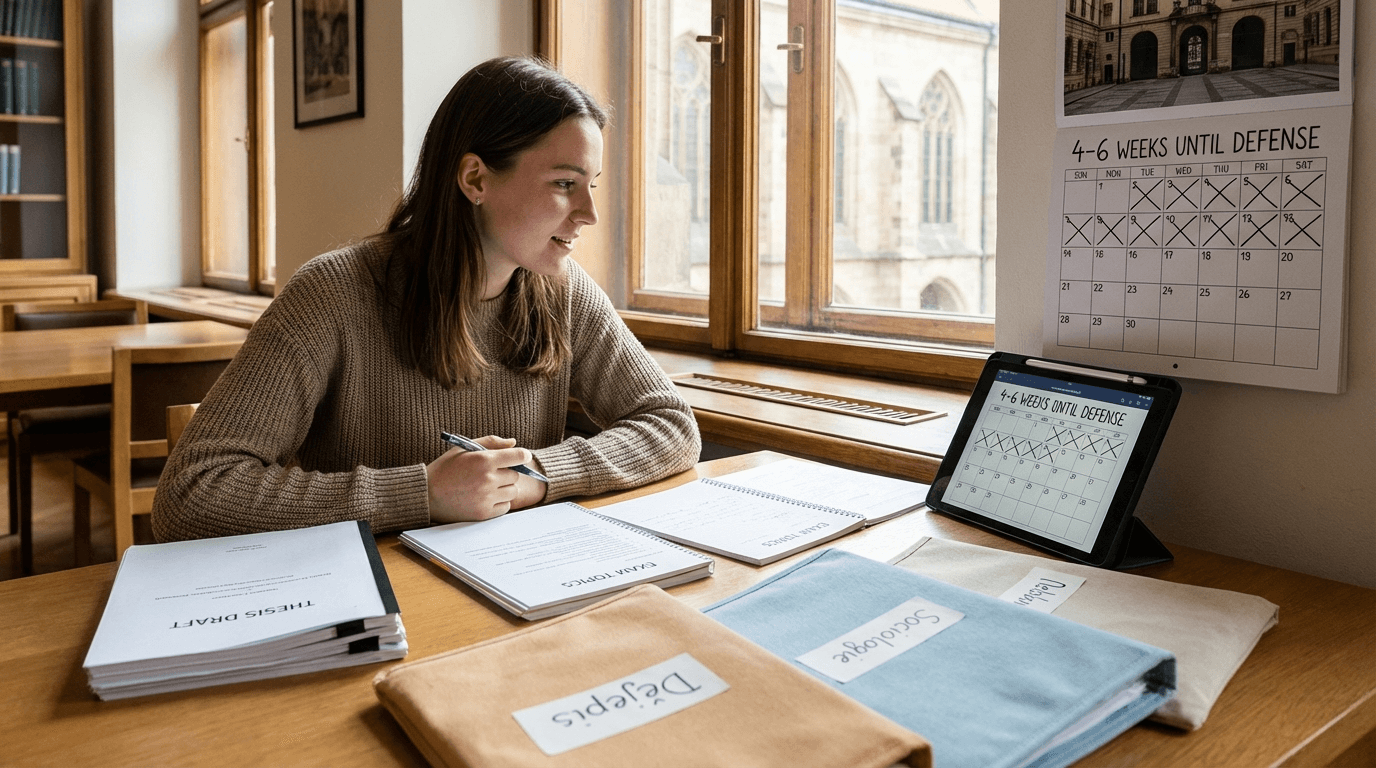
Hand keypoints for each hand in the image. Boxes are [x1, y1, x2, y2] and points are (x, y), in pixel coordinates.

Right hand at [425, 436, 542, 522]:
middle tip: (491, 474)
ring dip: (504, 488)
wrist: (427, 495)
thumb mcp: (464, 448)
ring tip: (487, 487)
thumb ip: (491, 442)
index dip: (523, 456)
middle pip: (515, 475)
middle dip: (506, 472)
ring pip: (512, 491)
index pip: (519, 456)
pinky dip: (499, 502)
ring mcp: (486, 498)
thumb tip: (514, 443)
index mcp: (483, 460)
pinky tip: (485, 498)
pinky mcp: (484, 513)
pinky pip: (505, 507)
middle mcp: (488, 479)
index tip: (521, 457)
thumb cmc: (445, 469)